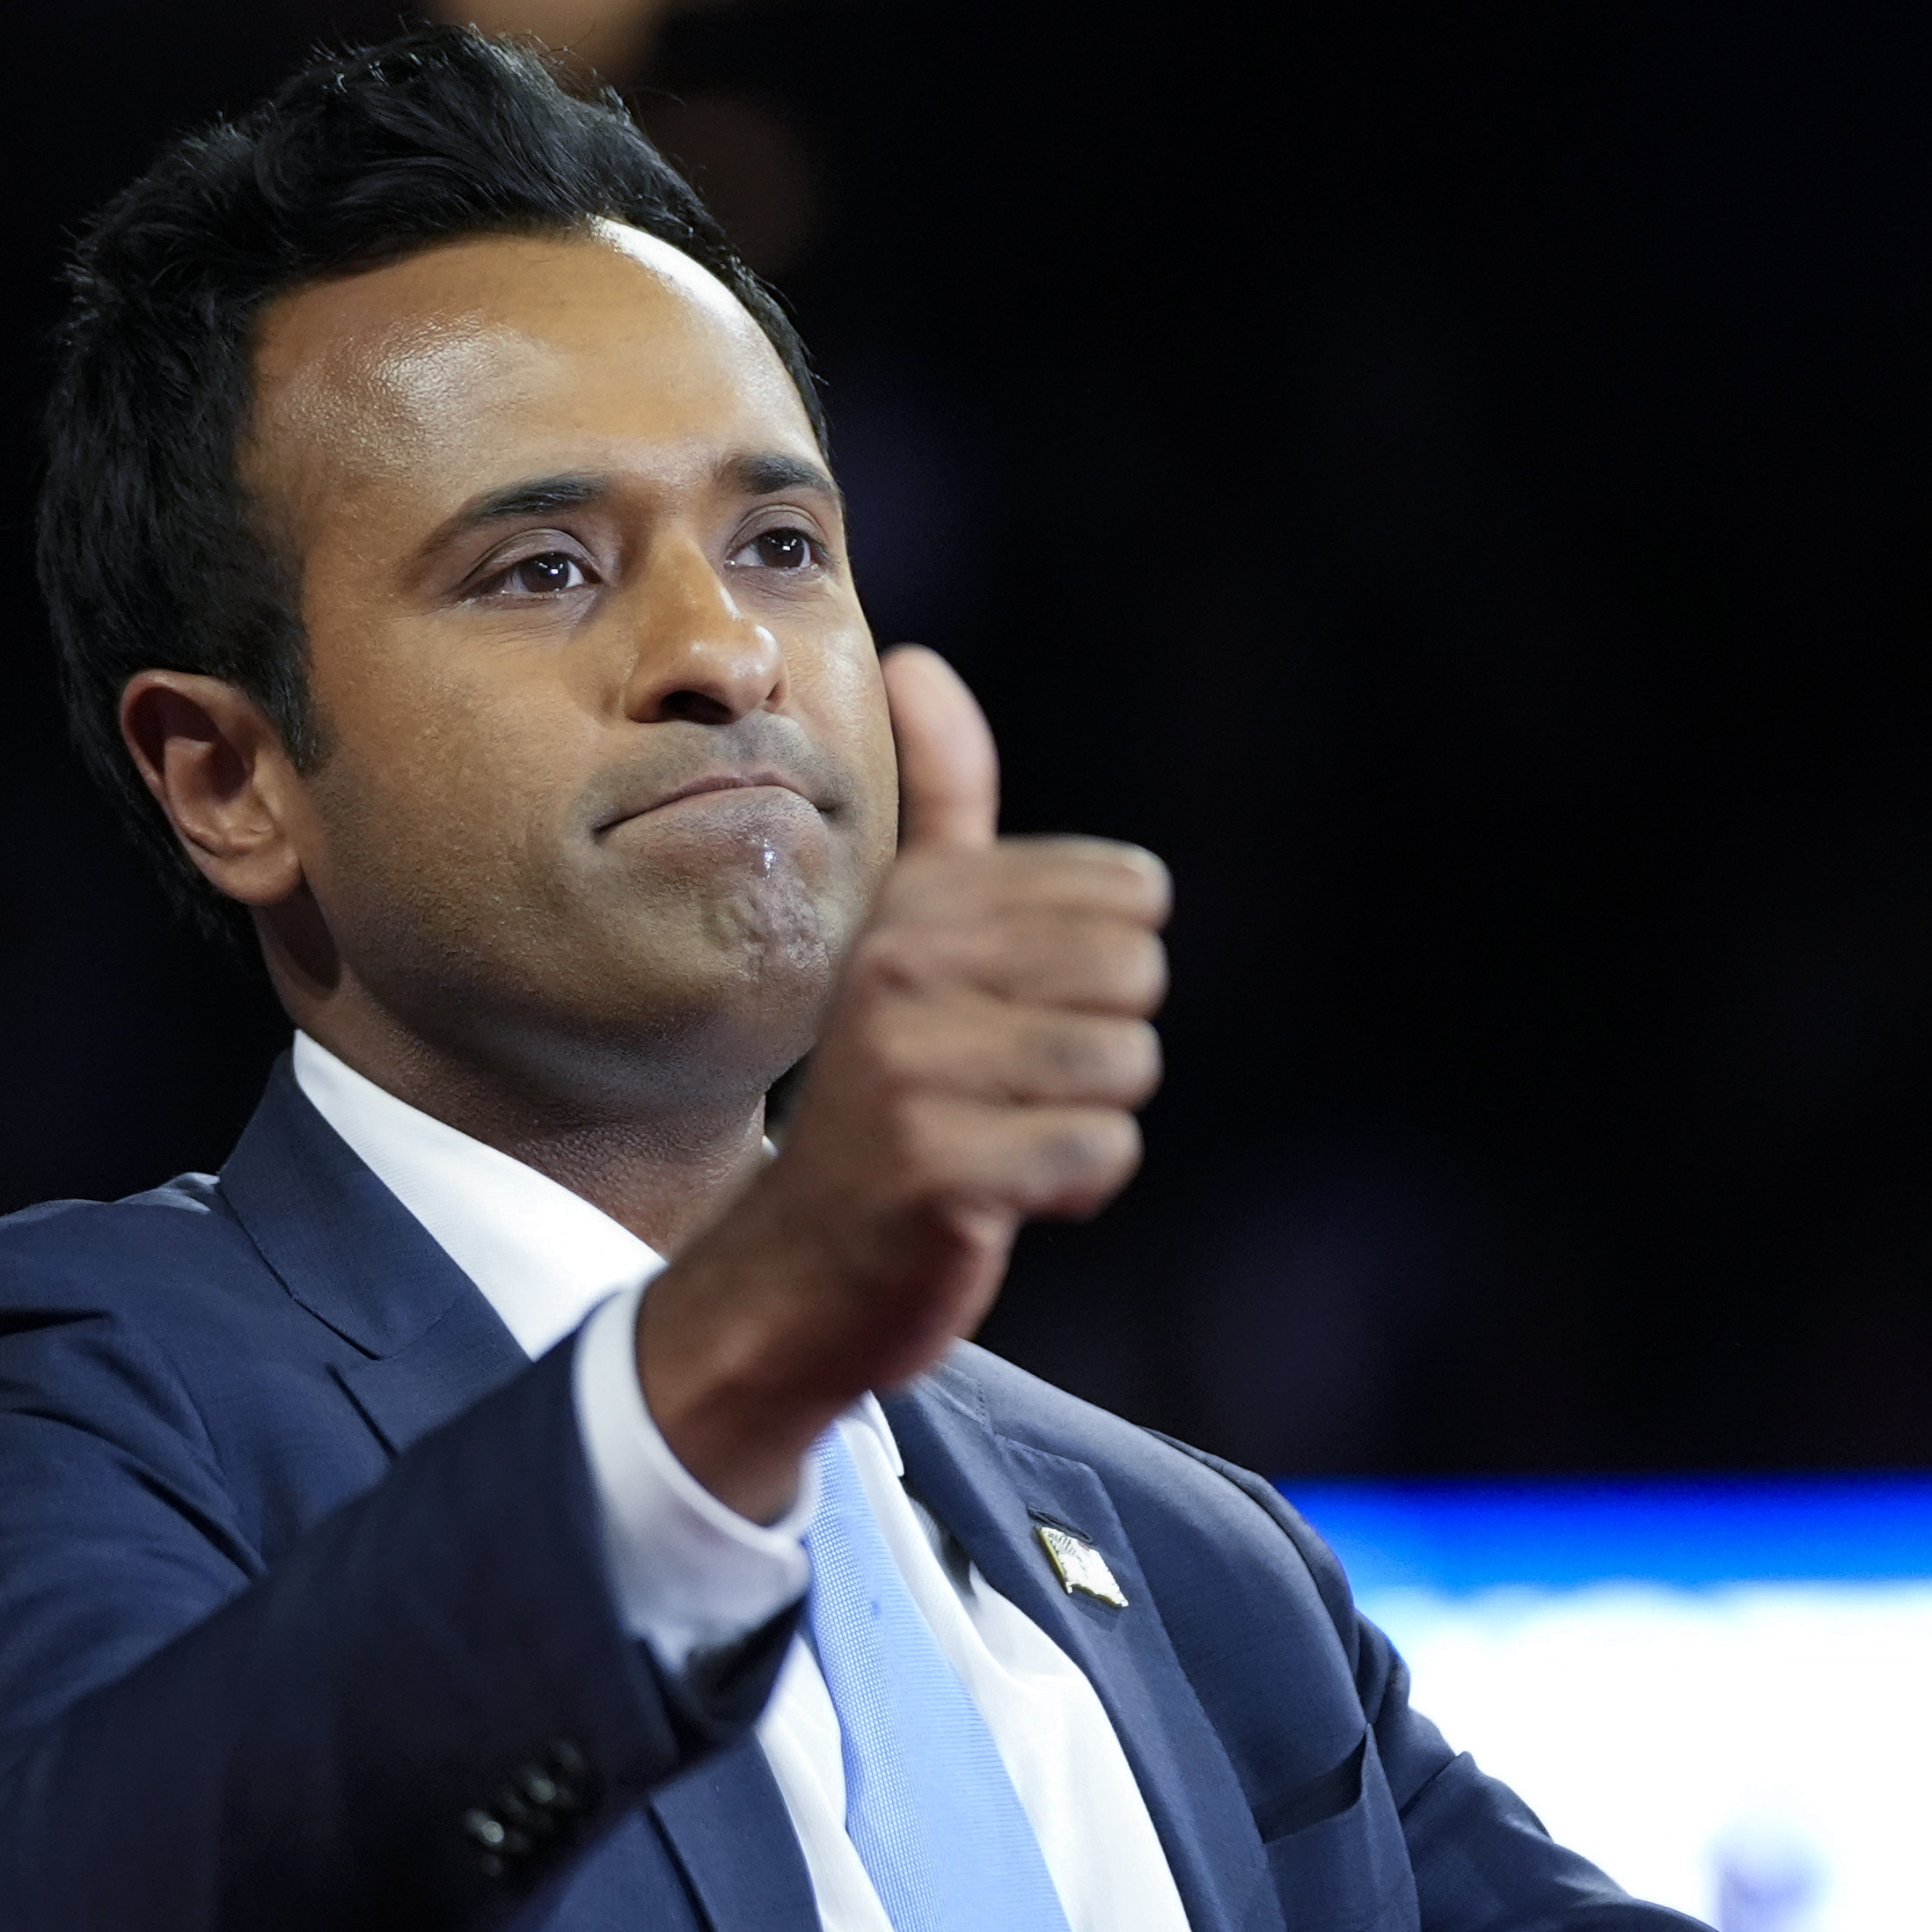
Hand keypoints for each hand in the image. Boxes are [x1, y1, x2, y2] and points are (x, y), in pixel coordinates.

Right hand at [633, 647, 1167, 1518]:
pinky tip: (1000, 1194)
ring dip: (1088, 1122)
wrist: (792, 1271)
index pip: (1127, 892)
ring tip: (1003, 1137)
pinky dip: (1074, 1189)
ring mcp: (916, 1070)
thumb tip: (917, 660)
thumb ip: (937, 808)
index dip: (1103, 968)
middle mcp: (905, 969)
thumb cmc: (886, 1097)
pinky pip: (1102, 1152)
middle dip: (1103, 1045)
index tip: (1014, 1011)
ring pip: (1128, 1066)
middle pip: (1139, 973)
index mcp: (916, 903)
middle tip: (1012, 1085)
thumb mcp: (901, 938)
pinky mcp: (942, 1170)